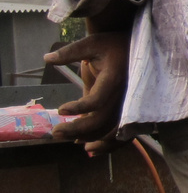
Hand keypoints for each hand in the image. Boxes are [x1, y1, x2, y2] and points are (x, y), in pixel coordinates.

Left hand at [45, 31, 131, 152]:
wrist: (136, 47)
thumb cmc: (112, 44)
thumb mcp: (92, 43)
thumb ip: (70, 52)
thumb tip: (47, 58)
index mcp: (115, 78)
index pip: (97, 99)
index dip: (78, 108)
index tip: (60, 110)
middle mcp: (126, 95)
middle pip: (101, 120)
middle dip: (77, 129)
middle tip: (55, 133)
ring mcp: (131, 104)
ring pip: (112, 130)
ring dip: (91, 139)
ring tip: (70, 141)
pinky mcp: (132, 111)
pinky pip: (123, 133)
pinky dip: (109, 145)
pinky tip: (91, 149)